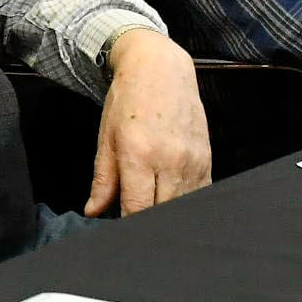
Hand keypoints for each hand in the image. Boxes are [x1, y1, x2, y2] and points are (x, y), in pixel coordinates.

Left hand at [86, 28, 213, 216]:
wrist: (161, 68)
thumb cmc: (129, 99)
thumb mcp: (107, 138)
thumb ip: (103, 180)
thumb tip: (94, 212)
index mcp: (139, 155)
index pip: (138, 209)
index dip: (129, 226)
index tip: (121, 233)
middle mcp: (169, 160)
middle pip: (162, 211)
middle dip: (148, 222)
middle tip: (136, 223)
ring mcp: (192, 160)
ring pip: (183, 206)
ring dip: (167, 212)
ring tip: (153, 210)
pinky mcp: (207, 158)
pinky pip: (200, 193)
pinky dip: (186, 202)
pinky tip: (172, 200)